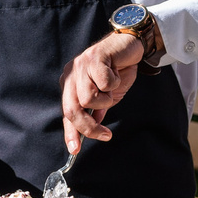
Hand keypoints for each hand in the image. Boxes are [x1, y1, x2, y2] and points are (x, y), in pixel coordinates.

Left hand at [62, 30, 143, 152]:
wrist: (130, 47)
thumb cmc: (117, 72)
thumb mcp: (106, 97)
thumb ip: (96, 112)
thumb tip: (91, 131)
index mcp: (70, 85)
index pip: (67, 113)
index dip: (70, 133)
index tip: (75, 149)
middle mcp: (71, 75)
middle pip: (73, 109)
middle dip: (89, 127)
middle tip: (105, 135)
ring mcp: (81, 65)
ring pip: (89, 99)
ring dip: (107, 99)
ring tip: (113, 87)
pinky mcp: (94, 57)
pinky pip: (105, 83)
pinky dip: (115, 83)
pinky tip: (116, 72)